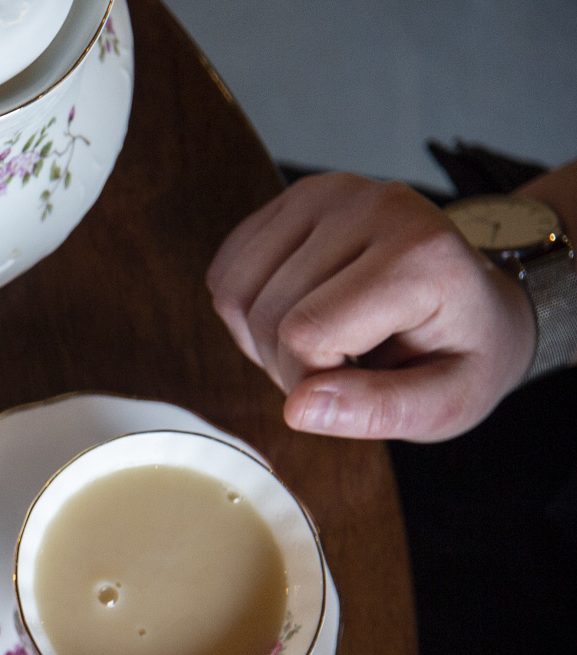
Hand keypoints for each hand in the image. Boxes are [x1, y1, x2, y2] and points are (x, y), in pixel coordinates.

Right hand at [207, 172, 533, 440]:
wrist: (476, 298)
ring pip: (235, 293)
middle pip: (267, 314)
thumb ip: (380, 412)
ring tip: (318, 340)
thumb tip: (298, 408)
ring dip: (260, 336)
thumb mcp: (448, 403)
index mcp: (422, 256)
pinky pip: (227, 270)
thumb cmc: (462, 353)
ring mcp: (332, 193)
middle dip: (285, 362)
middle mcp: (376, 207)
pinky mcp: (299, 195)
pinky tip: (294, 313)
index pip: (305, 334)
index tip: (358, 383)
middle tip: (339, 367)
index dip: (311, 380)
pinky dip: (246, 309)